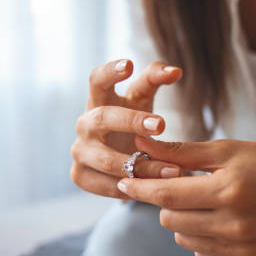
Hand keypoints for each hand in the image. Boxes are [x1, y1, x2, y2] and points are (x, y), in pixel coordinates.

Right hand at [70, 59, 182, 198]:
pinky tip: (152, 190)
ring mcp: (79, 151)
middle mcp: (84, 124)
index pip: (96, 79)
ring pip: (107, 159)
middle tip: (161, 124)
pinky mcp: (80, 176)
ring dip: (140, 166)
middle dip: (131, 121)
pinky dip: (129, 187)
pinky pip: (105, 184)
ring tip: (173, 170)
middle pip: (102, 118)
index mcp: (98, 100)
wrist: (118, 158)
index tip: (129, 65)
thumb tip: (176, 71)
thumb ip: (156, 80)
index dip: (109, 71)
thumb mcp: (142, 99)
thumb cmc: (131, 121)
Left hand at [117, 136, 255, 255]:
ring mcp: (243, 251)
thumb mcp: (226, 150)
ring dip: (185, 220)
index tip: (123, 181)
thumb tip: (140, 145)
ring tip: (209, 203)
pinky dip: (203, 238)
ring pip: (183, 239)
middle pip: (170, 220)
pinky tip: (223, 222)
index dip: (140, 188)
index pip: (167, 195)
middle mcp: (236, 227)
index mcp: (230, 192)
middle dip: (168, 201)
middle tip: (185, 187)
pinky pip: (203, 254)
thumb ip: (180, 152)